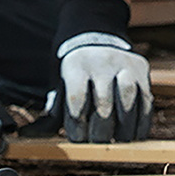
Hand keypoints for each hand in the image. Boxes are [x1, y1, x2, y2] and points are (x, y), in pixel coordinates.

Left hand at [56, 0, 150, 142]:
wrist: (95, 33)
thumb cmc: (74, 69)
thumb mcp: (60, 83)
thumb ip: (50, 112)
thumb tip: (29, 135)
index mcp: (76, 66)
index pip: (77, 99)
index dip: (77, 124)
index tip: (78, 138)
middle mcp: (101, 62)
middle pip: (104, 103)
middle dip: (101, 130)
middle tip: (98, 142)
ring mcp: (124, 65)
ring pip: (128, 100)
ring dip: (124, 127)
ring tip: (118, 140)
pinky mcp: (141, 70)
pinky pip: (146, 99)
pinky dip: (141, 121)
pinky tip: (133, 135)